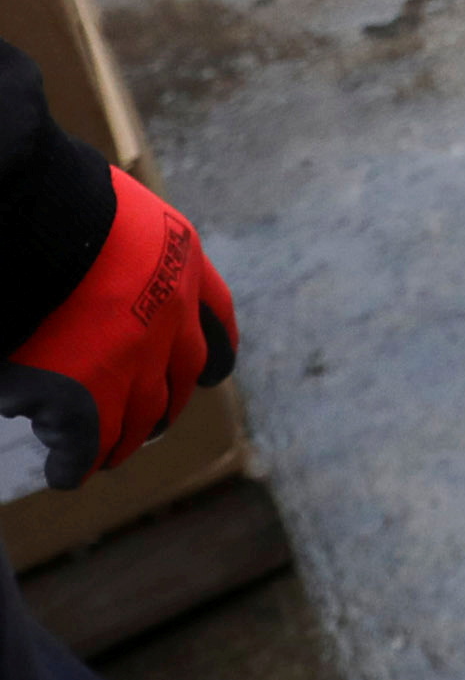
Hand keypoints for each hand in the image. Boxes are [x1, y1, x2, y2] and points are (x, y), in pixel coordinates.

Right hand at [1, 171, 235, 488]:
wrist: (34, 227)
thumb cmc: (58, 206)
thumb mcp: (112, 215)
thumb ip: (120, 250)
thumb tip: (93, 269)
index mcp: (182, 264)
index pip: (215, 317)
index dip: (214, 346)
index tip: (215, 369)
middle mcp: (172, 319)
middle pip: (182, 376)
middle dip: (169, 402)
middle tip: (154, 423)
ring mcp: (134, 364)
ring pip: (139, 418)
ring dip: (124, 439)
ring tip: (107, 454)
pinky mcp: (86, 399)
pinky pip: (86, 445)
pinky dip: (75, 463)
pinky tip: (66, 473)